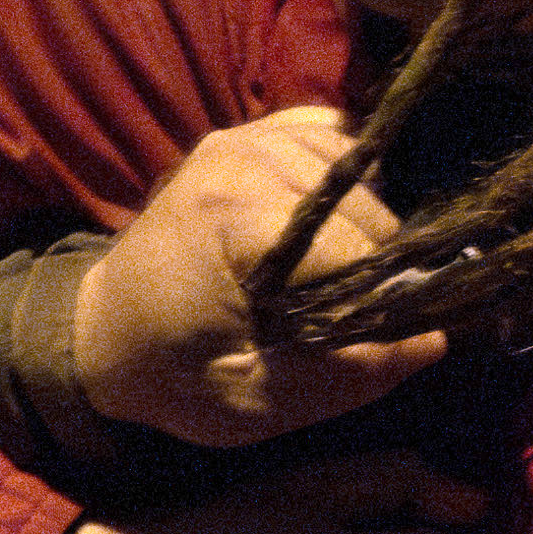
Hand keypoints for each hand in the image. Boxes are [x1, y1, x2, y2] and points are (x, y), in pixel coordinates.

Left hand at [71, 103, 449, 442]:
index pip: (358, 248)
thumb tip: (429, 340)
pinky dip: (349, 179)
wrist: (103, 334)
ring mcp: (248, 134)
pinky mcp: (254, 131)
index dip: (379, 302)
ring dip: (365, 226)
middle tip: (338, 315)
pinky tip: (332, 223)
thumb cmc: (171, 375)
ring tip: (333, 276)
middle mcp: (243, 155)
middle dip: (374, 267)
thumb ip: (340, 376)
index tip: (365, 342)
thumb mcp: (250, 402)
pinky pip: (335, 137)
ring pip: (364, 172)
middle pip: (367, 208)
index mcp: (232, 215)